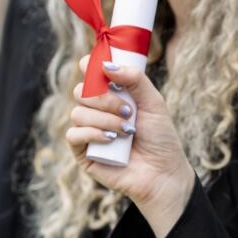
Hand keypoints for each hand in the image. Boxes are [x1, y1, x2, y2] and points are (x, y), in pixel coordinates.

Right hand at [65, 56, 195, 237]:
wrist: (163, 173)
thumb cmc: (161, 138)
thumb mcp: (154, 103)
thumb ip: (135, 79)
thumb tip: (106, 65)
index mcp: (112, 95)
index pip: (90, 73)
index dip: (89, 65)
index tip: (97, 65)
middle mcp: (98, 111)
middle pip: (81, 91)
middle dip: (103, 98)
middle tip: (128, 110)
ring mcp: (88, 131)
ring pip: (78, 112)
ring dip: (104, 119)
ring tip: (127, 130)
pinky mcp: (83, 152)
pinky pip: (73, 134)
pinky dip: (92, 133)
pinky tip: (112, 140)